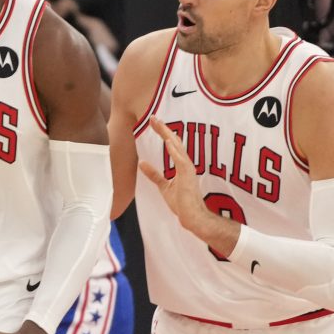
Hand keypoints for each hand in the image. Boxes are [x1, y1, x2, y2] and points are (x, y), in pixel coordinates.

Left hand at [139, 118, 234, 252]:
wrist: (191, 216)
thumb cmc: (181, 203)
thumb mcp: (163, 185)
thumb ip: (154, 174)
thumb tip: (142, 163)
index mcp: (182, 165)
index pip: (171, 145)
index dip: (163, 133)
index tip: (154, 123)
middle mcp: (186, 163)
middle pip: (174, 142)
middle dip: (163, 129)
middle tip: (153, 118)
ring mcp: (188, 167)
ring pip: (176, 146)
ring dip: (167, 134)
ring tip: (158, 123)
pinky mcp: (188, 174)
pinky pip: (180, 158)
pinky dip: (174, 149)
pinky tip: (167, 139)